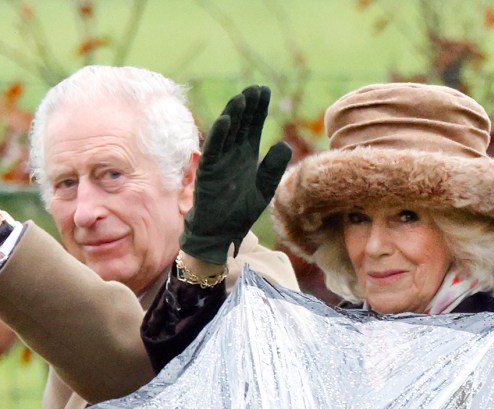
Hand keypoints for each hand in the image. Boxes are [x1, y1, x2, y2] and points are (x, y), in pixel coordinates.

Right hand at [180, 85, 291, 265]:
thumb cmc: (240, 213)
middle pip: (240, 123)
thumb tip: (285, 144)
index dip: (258, 109)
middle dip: (247, 106)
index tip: (265, 91)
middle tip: (256, 88)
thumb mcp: (264, 190)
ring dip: (233, 114)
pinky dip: (220, 135)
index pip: (253, 126)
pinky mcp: (209, 171)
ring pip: (227, 132)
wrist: (221, 233)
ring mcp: (219, 160)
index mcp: (246, 155)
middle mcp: (232, 154)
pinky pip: (214, 149)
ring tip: (242, 98)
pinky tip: (227, 120)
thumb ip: (273, 168)